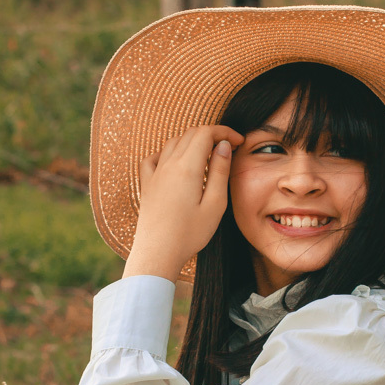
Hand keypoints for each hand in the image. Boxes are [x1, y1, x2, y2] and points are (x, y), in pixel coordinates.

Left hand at [124, 124, 242, 281]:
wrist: (157, 253)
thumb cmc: (189, 234)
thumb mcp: (215, 204)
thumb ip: (220, 171)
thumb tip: (223, 146)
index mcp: (186, 167)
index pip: (205, 133)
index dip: (224, 132)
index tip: (238, 141)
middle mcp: (168, 164)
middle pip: (190, 134)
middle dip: (211, 134)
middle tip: (228, 147)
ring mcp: (154, 173)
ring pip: (173, 142)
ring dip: (192, 141)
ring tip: (207, 155)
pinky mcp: (147, 184)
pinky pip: (154, 157)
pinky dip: (167, 152)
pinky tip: (175, 163)